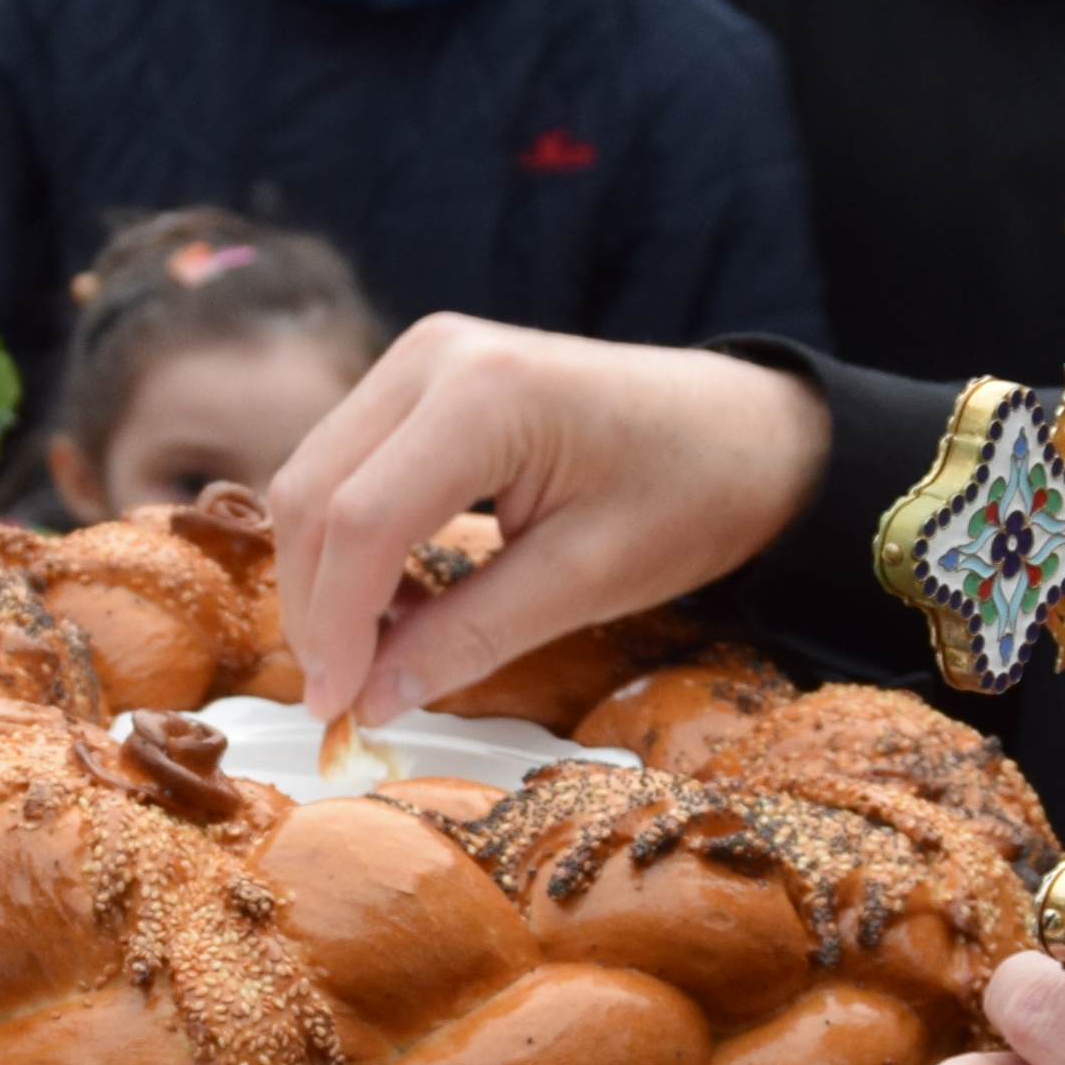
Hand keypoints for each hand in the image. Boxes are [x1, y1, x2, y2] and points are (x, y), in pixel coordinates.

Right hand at [263, 317, 826, 729]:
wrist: (749, 428)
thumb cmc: (693, 492)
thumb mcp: (588, 580)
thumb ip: (470, 637)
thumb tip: (371, 699)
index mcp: (486, 394)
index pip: (360, 520)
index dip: (334, 625)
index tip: (335, 708)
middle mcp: (435, 356)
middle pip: (314, 491)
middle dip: (314, 604)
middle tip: (341, 697)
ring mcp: (423, 357)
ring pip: (316, 476)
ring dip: (324, 573)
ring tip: (369, 657)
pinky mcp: (424, 377)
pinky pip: (349, 462)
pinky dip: (349, 540)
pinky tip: (391, 603)